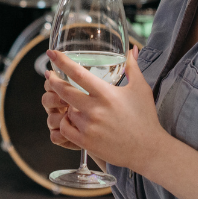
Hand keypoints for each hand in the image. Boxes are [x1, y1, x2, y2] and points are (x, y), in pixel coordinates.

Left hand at [45, 47, 166, 172]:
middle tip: (49, 75)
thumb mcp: (141, 88)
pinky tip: (71, 120)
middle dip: (53, 81)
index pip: (78, 73)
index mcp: (106, 94)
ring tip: (73, 105)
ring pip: (66, 111)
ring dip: (66, 106)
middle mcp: (95, 109)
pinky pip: (64, 129)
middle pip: (64, 91)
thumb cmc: (145, 117)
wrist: (148, 149)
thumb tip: (132, 49)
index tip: (51, 53)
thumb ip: (132, 67)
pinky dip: (65, 123)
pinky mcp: (86, 142)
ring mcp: (89, 127)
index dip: (62, 61)